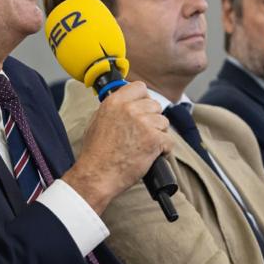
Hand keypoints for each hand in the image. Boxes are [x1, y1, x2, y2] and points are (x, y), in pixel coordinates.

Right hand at [61, 82, 172, 213]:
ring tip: (144, 146)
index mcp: (114, 102)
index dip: (144, 99)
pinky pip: (169, 140)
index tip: (143, 108)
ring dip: (158, 134)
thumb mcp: (96, 122)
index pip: (139, 87)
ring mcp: (143, 123)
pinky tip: (151, 155)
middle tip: (143, 133)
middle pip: (155, 105)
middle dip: (152, 119)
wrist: (96, 176)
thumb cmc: (95, 154)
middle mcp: (129, 109)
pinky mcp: (153, 139)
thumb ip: (113, 109)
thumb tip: (125, 104)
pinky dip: (163, 150)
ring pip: (163, 122)